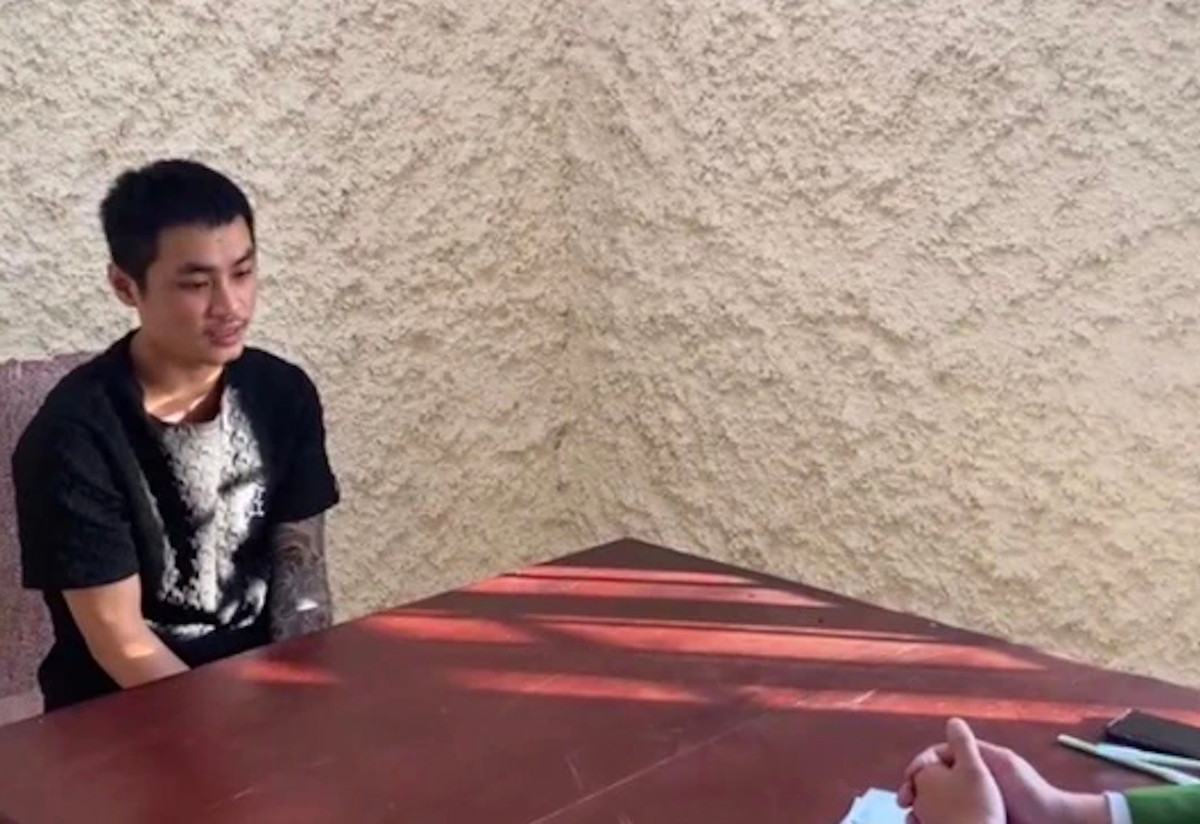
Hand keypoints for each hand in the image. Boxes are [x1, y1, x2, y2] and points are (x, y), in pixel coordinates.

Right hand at [900, 727, 1108, 823]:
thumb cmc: (1030, 793)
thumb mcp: (1002, 764)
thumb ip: (976, 749)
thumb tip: (951, 724)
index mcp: (973, 768)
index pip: (937, 760)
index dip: (920, 766)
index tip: (910, 778)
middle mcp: (968, 787)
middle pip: (931, 784)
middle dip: (913, 790)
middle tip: (903, 802)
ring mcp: (969, 808)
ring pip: (934, 807)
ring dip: (920, 812)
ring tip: (911, 821)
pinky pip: (947, 823)